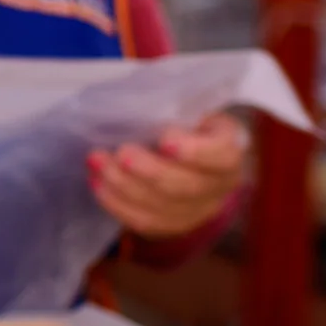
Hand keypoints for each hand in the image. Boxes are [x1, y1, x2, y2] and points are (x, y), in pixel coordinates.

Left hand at [88, 113, 250, 239]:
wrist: (193, 165)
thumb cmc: (187, 130)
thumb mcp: (191, 113)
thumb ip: (176, 111)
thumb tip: (140, 100)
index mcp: (229, 152)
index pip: (222, 155)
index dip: (195, 150)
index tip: (166, 138)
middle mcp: (218, 186)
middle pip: (185, 186)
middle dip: (149, 170)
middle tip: (121, 153)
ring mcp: (196, 210)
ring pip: (161, 206)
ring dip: (123, 185)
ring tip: (97, 162)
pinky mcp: (172, 225)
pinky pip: (144, 220)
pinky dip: (117, 203)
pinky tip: (98, 183)